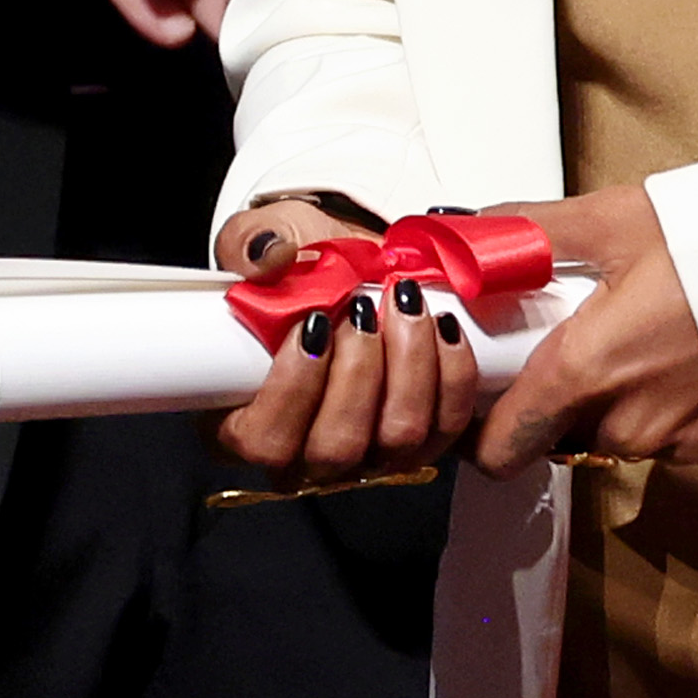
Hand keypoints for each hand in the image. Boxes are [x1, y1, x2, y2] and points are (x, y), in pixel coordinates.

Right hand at [208, 197, 490, 487]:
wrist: (353, 270)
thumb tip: (271, 256)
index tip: (313, 325)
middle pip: (338, 447)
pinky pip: (448, 424)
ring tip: (402, 306)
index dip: (292, 390)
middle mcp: (308, 455)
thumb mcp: (258, 241)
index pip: (263, 442)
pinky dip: (451, 373)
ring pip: (398, 438)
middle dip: (358, 372)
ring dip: (409, 367)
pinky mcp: (424, 439)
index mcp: (246, 422)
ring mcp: (369, 454)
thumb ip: (247, 244)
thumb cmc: (298, 269)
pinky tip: (442, 326)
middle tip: (361, 309)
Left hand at [476, 182, 697, 478]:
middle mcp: (628, 423)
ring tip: (647, 333)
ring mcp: (681, 442)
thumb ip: (528, 232)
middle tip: (581, 332)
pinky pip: (676, 439)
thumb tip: (472, 234)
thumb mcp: (614, 218)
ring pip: (618, 433)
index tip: (485, 395)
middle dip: (559, 392)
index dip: (482, 428)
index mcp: (584, 372)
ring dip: (618, 397)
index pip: (500, 443)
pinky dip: (672, 407)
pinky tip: (689, 360)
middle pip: (560, 432)